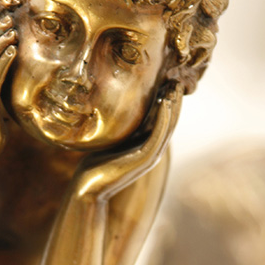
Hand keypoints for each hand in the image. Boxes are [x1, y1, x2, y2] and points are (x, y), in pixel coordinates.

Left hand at [75, 82, 183, 200]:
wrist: (88, 186)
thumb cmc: (96, 163)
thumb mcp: (113, 138)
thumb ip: (124, 126)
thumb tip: (123, 106)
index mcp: (146, 144)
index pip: (161, 119)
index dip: (166, 99)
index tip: (168, 79)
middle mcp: (152, 149)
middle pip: (169, 121)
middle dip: (174, 100)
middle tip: (177, 79)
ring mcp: (150, 155)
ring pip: (168, 127)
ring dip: (173, 107)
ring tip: (175, 87)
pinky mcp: (145, 159)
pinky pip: (158, 135)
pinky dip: (164, 118)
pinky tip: (165, 102)